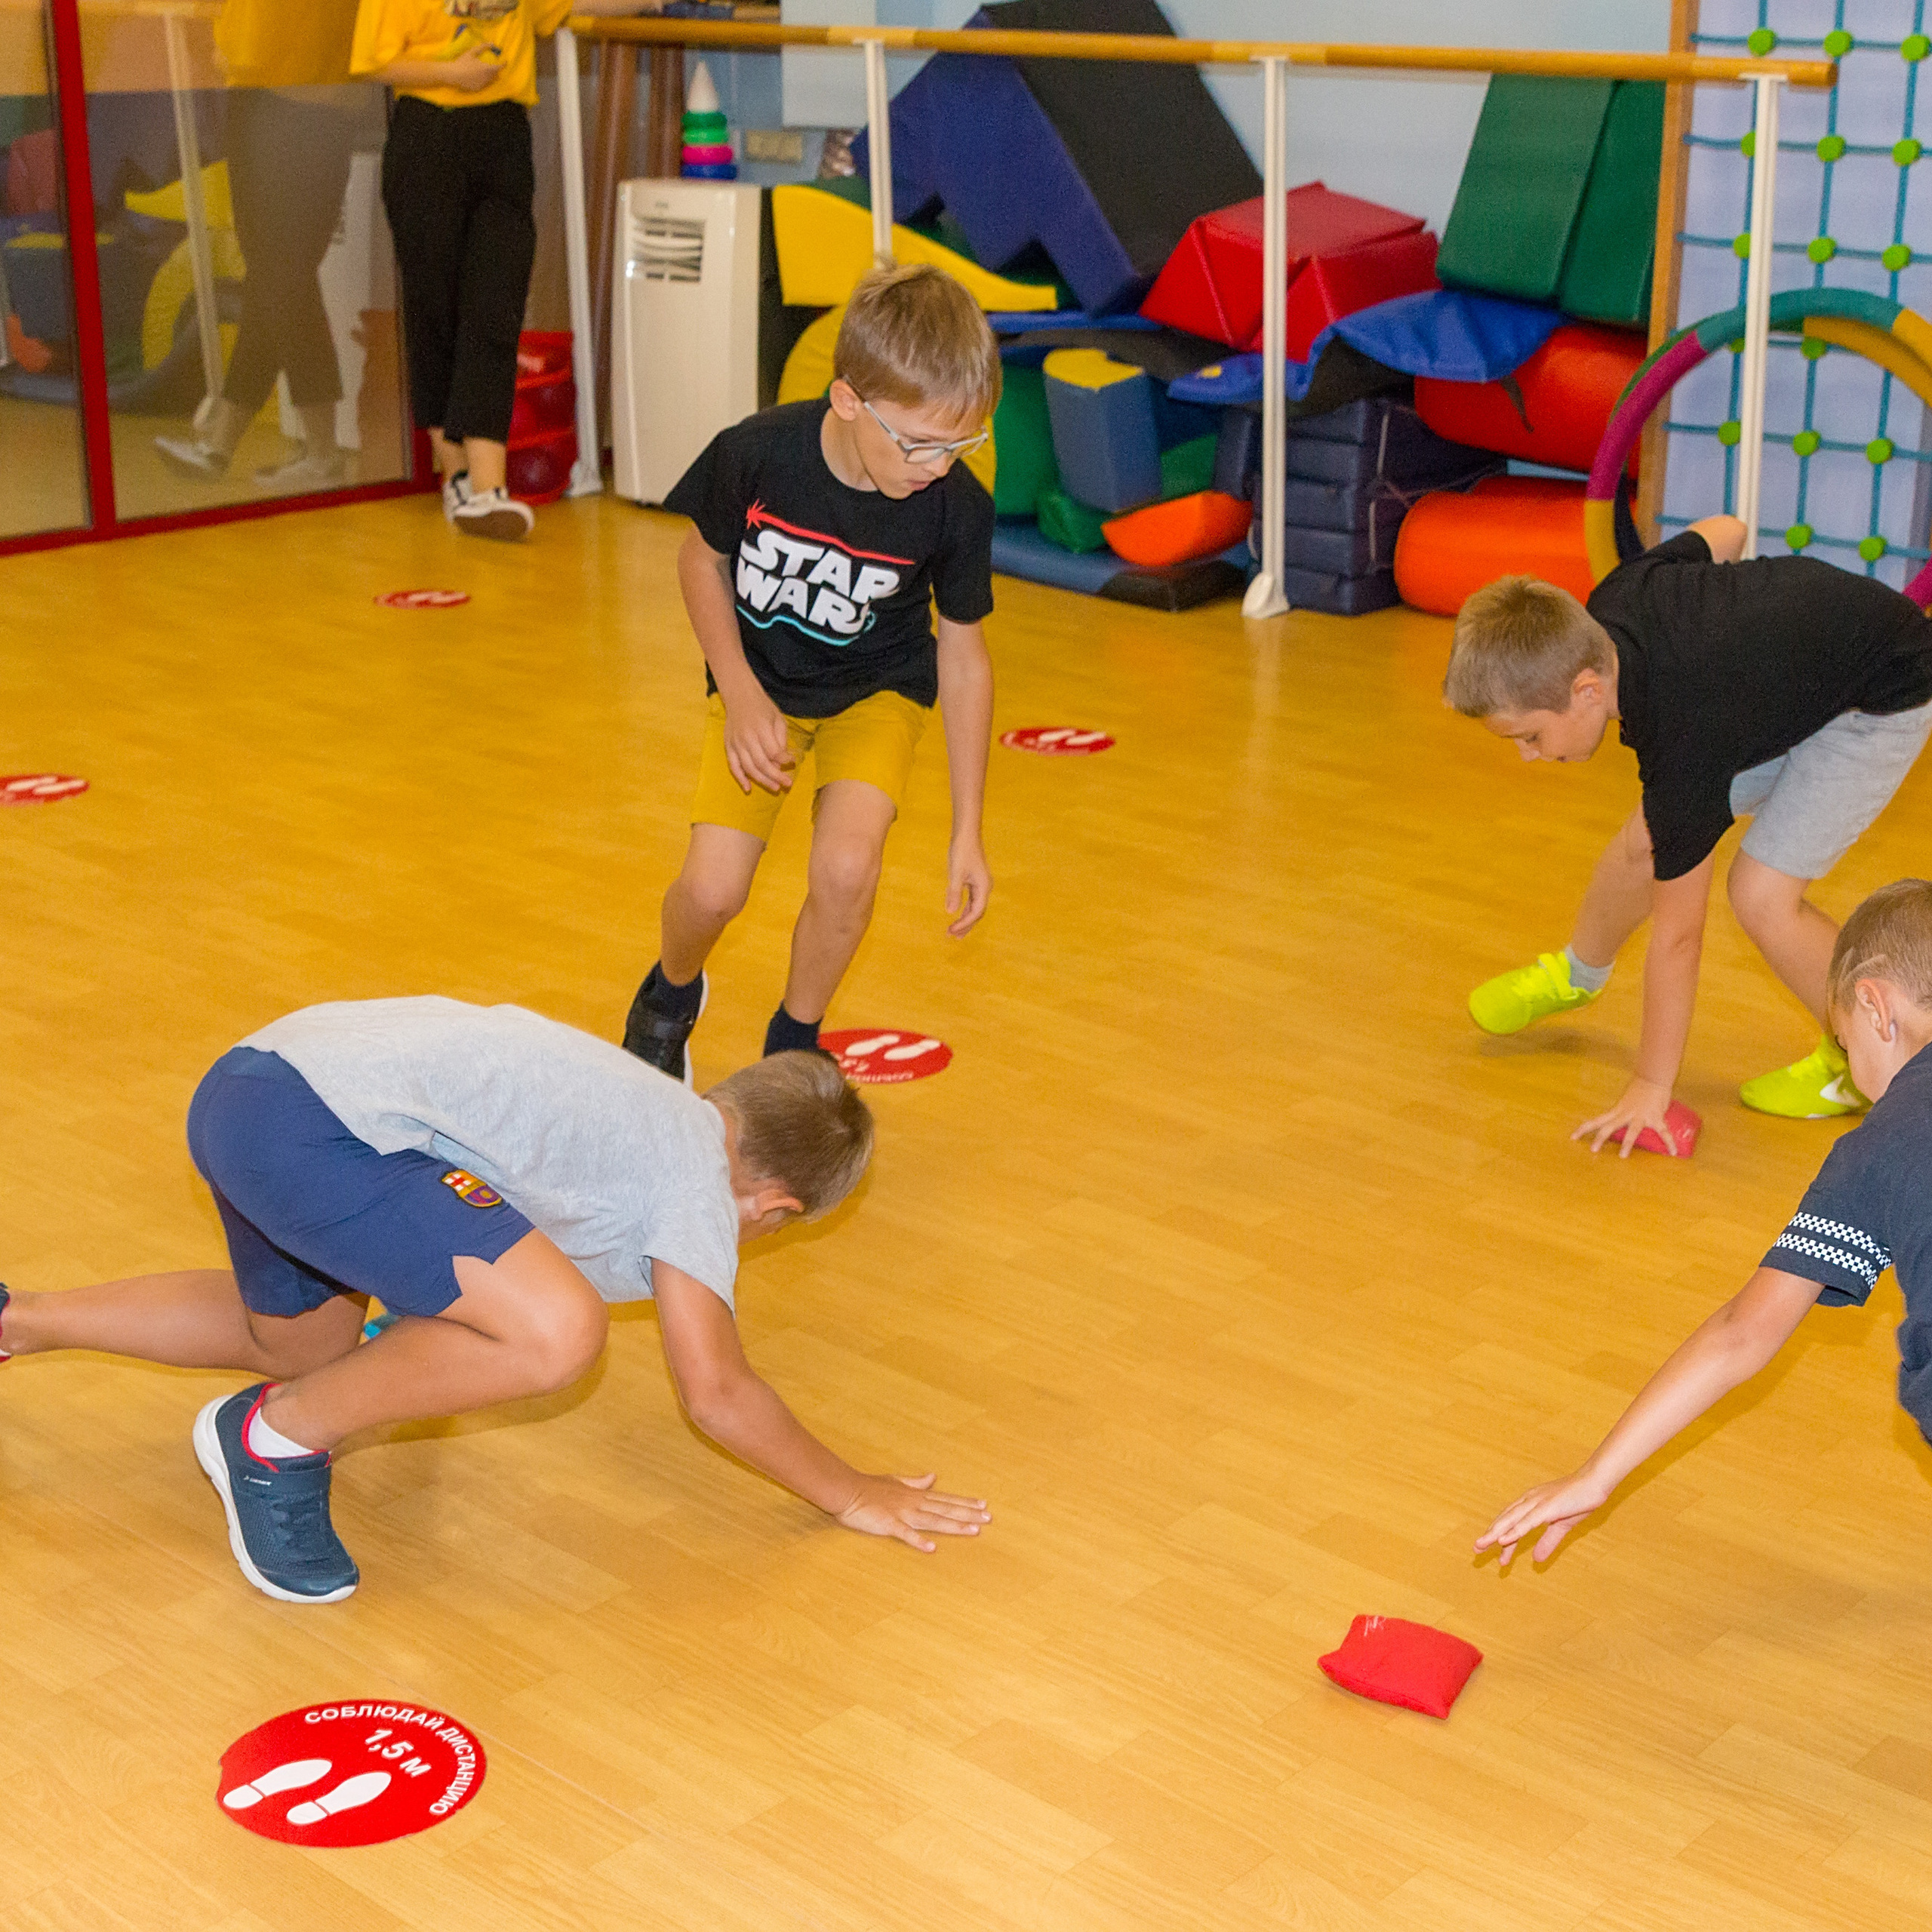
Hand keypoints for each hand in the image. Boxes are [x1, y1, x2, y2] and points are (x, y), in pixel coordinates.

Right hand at [441, 51, 503, 91]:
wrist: (454, 74)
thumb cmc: (463, 62)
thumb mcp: (472, 52)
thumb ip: (483, 47)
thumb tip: (492, 43)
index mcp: (487, 69)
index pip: (499, 67)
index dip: (504, 64)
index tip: (505, 61)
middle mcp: (487, 78)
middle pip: (496, 75)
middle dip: (496, 70)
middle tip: (493, 65)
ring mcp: (483, 85)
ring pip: (491, 80)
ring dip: (490, 75)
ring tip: (484, 70)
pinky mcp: (478, 89)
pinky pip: (484, 85)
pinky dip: (484, 81)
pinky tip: (477, 77)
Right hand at [722, 692, 794, 793]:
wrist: (740, 697)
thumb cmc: (762, 708)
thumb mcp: (778, 718)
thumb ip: (781, 739)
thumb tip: (783, 761)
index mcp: (761, 728)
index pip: (773, 751)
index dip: (784, 760)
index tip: (793, 763)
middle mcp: (747, 737)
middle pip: (762, 763)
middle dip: (776, 776)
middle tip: (787, 784)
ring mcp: (736, 743)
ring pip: (749, 768)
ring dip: (762, 780)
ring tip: (775, 788)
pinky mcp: (728, 747)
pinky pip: (733, 766)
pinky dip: (740, 778)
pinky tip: (748, 789)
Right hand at [834, 1472, 990, 1551]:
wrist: (847, 1490)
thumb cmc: (869, 1486)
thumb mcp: (895, 1480)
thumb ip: (915, 1481)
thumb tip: (932, 1476)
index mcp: (915, 1495)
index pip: (945, 1499)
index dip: (965, 1502)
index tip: (984, 1505)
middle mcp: (914, 1503)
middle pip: (946, 1509)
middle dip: (968, 1514)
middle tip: (989, 1518)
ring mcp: (903, 1514)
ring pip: (934, 1521)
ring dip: (954, 1525)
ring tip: (974, 1530)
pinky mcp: (889, 1525)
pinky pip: (906, 1534)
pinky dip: (919, 1541)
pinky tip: (932, 1548)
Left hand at [946, 836, 990, 935]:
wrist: (966, 834)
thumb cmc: (962, 851)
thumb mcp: (955, 873)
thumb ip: (954, 893)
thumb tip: (951, 912)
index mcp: (983, 887)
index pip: (976, 912)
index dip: (964, 923)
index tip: (951, 931)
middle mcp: (985, 888)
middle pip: (977, 912)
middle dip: (966, 925)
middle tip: (953, 937)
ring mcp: (980, 884)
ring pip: (975, 907)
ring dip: (966, 919)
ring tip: (955, 931)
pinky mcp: (975, 880)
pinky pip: (972, 900)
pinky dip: (965, 909)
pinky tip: (958, 914)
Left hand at [1475, 1469, 1611, 1566]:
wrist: (1595, 1482)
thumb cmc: (1579, 1500)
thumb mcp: (1562, 1526)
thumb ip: (1548, 1542)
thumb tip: (1536, 1560)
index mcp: (1531, 1503)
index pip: (1511, 1522)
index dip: (1501, 1538)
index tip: (1494, 1555)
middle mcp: (1529, 1501)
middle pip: (1505, 1520)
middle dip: (1490, 1535)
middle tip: (1476, 1549)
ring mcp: (1537, 1503)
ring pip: (1511, 1520)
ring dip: (1495, 1533)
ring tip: (1481, 1546)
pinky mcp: (1546, 1507)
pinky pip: (1527, 1521)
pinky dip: (1514, 1531)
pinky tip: (1503, 1540)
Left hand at [1574, 1076, 1677, 1157]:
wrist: (1653, 1077)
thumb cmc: (1639, 1089)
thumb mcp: (1625, 1102)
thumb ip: (1621, 1113)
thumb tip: (1617, 1122)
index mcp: (1617, 1111)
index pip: (1597, 1120)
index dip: (1584, 1128)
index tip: (1573, 1137)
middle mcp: (1625, 1114)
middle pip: (1609, 1127)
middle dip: (1600, 1138)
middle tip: (1592, 1150)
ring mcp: (1640, 1116)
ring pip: (1631, 1131)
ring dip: (1626, 1144)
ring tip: (1622, 1156)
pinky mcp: (1655, 1117)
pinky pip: (1663, 1132)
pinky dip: (1669, 1142)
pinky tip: (1672, 1152)